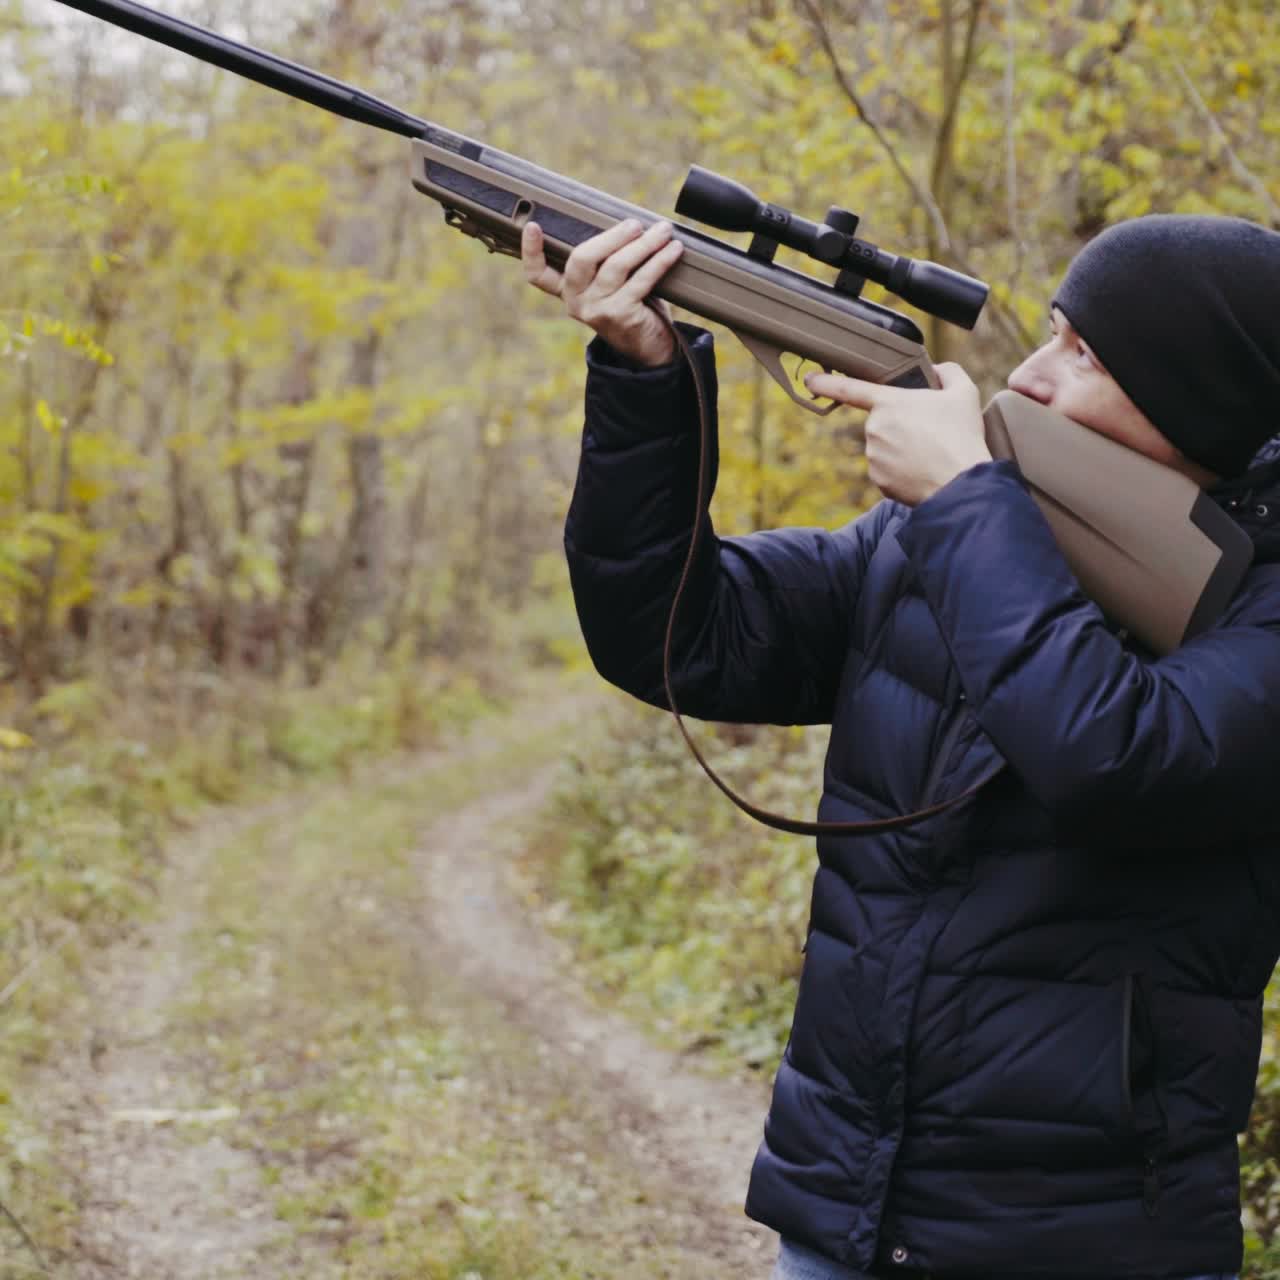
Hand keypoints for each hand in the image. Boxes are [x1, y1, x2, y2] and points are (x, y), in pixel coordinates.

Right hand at [521, 218, 684, 366]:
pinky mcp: (619, 315)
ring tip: (662, 232)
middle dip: (611, 236)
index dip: (530, 251)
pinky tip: (672, 250)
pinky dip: (660, 261)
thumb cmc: (633, 308)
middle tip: (635, 224)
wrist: (651, 349)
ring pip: (616, 266)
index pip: (538, 275)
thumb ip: (607, 261)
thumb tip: (629, 223)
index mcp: (568, 291)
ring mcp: (596, 310)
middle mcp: (576, 302)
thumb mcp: (612, 285)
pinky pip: (641, 280)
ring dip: (643, 244)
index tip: (532, 226)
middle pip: (582, 258)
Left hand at [803, 362, 991, 506]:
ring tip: (929, 453)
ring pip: (885, 447)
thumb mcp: (963, 392)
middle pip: (883, 422)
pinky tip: (921, 470)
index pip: (849, 388)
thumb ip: (947, 372)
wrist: (960, 483)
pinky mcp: (878, 480)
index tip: (809, 380)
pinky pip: (887, 470)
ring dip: (902, 448)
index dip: (826, 383)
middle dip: (901, 426)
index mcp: (889, 403)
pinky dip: (902, 470)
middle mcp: (874, 428)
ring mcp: (874, 456)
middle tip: (929, 434)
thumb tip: (936, 371)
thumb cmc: (961, 436)